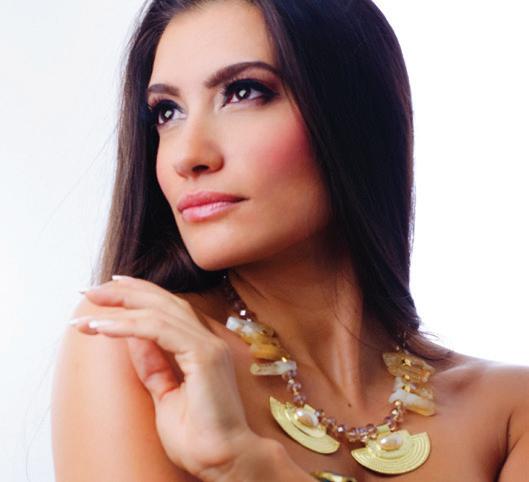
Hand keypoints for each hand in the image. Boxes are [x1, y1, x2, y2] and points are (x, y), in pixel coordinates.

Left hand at [70, 275, 255, 479]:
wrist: (223, 461)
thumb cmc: (199, 436)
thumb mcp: (165, 394)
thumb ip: (153, 364)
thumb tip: (133, 339)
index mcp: (201, 346)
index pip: (169, 308)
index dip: (140, 294)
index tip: (110, 291)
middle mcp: (207, 339)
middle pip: (165, 301)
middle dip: (126, 292)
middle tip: (93, 290)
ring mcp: (208, 345)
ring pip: (160, 310)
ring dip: (122, 306)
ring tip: (90, 309)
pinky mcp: (204, 356)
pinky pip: (159, 330)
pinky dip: (129, 326)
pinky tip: (102, 327)